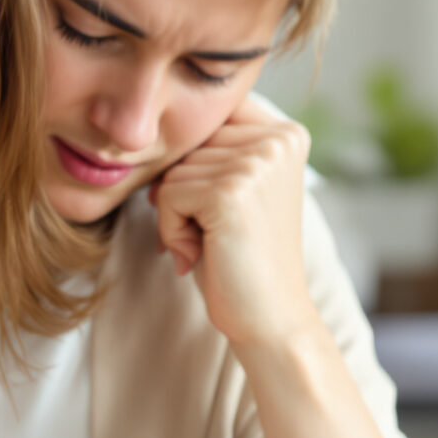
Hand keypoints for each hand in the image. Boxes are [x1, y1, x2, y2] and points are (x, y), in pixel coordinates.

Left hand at [148, 104, 320, 348]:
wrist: (270, 317)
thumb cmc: (243, 256)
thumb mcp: (236, 188)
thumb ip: (211, 148)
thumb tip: (150, 126)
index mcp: (286, 133)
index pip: (210, 120)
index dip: (199, 166)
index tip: (225, 208)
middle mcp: (278, 139)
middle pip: (189, 145)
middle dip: (187, 193)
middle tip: (220, 233)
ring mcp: (256, 163)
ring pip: (174, 171)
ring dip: (178, 215)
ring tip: (215, 243)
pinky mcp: (230, 192)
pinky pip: (168, 195)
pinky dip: (172, 230)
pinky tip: (204, 252)